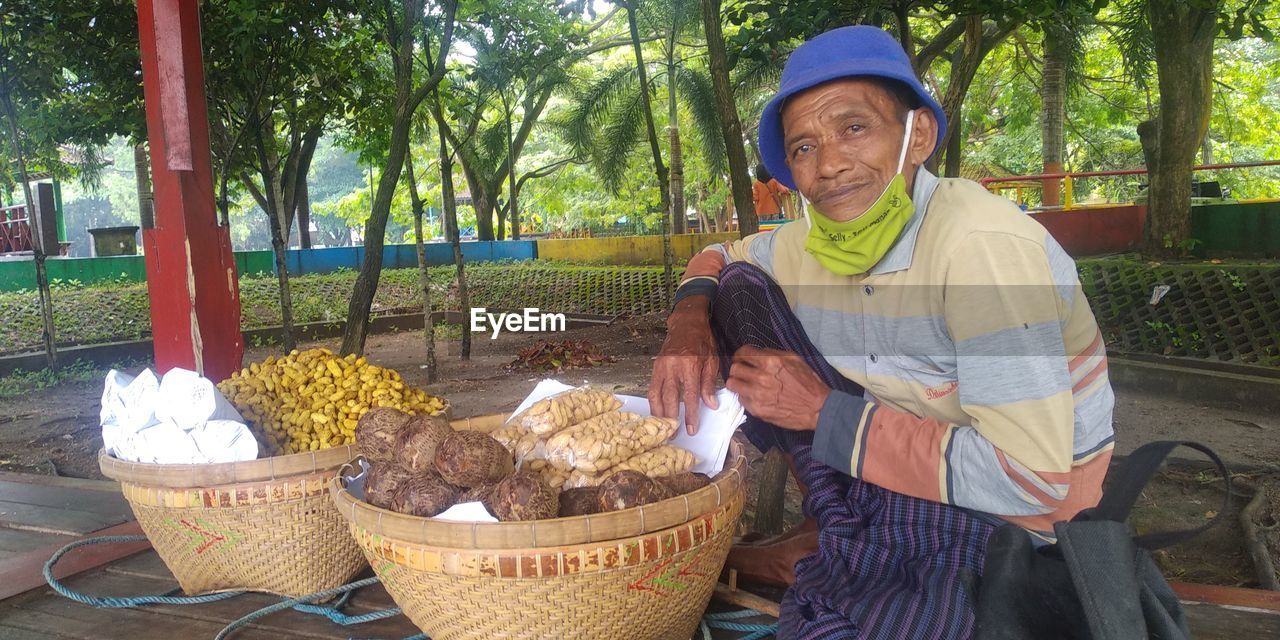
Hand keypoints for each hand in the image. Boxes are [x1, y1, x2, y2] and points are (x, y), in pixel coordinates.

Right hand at [649, 297, 719, 434]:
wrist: (686, 324)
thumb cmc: (703, 342)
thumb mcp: (712, 361)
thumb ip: (709, 384)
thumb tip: (710, 405)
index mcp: (689, 365)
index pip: (689, 396)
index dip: (690, 414)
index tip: (691, 429)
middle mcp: (673, 367)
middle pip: (670, 398)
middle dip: (671, 418)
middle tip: (674, 434)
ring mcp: (661, 367)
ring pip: (656, 395)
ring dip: (658, 413)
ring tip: (663, 428)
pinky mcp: (655, 367)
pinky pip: (652, 388)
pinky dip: (653, 402)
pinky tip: (657, 412)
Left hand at [725, 345, 829, 430]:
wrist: (817, 407)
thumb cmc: (808, 382)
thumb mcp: (793, 359)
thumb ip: (772, 354)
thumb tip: (757, 353)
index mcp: (770, 362)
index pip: (743, 353)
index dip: (741, 354)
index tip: (742, 358)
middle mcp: (761, 377)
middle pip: (734, 368)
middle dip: (737, 368)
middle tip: (742, 371)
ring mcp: (757, 394)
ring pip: (732, 384)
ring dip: (737, 382)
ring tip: (744, 384)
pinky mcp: (757, 409)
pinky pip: (741, 399)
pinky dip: (745, 397)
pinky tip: (754, 396)